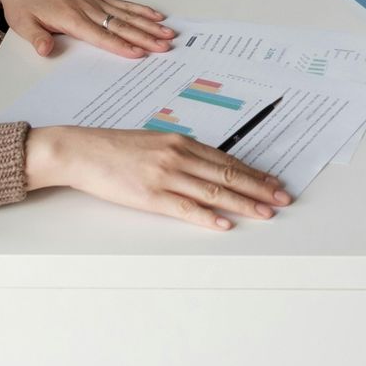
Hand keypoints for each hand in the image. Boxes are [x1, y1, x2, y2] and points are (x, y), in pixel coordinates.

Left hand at [0, 0, 173, 58]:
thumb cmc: (23, 2)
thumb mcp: (22, 23)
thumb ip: (36, 37)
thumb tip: (45, 50)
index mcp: (70, 18)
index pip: (100, 35)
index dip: (120, 45)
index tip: (139, 53)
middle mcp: (87, 9)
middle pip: (121, 25)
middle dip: (144, 37)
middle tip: (165, 46)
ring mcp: (94, 2)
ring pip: (127, 15)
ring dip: (148, 24)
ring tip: (168, 32)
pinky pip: (122, 4)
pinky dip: (140, 10)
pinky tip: (155, 15)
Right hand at [25, 125, 292, 230]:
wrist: (82, 151)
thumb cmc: (116, 148)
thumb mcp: (156, 141)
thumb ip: (182, 153)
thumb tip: (209, 166)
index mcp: (181, 142)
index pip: (227, 160)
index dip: (253, 173)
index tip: (273, 182)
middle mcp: (178, 156)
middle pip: (227, 175)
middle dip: (259, 188)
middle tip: (282, 198)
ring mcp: (165, 176)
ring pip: (213, 191)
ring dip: (243, 203)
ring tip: (265, 212)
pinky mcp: (150, 196)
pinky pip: (185, 208)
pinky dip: (207, 216)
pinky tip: (225, 223)